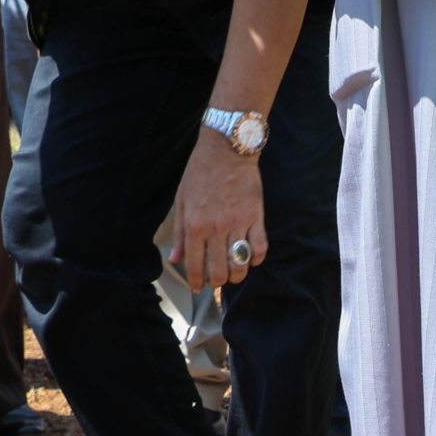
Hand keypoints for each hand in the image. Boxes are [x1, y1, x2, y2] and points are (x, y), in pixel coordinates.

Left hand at [171, 135, 266, 290]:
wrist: (226, 149)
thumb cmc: (200, 172)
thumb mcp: (182, 201)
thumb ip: (180, 234)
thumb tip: (175, 259)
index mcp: (195, 225)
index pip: (195, 265)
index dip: (196, 282)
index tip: (198, 287)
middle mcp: (216, 228)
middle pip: (220, 271)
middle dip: (218, 282)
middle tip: (218, 279)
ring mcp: (238, 223)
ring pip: (240, 264)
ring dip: (238, 275)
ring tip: (234, 272)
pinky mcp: (255, 217)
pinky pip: (259, 247)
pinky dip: (257, 258)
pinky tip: (252, 258)